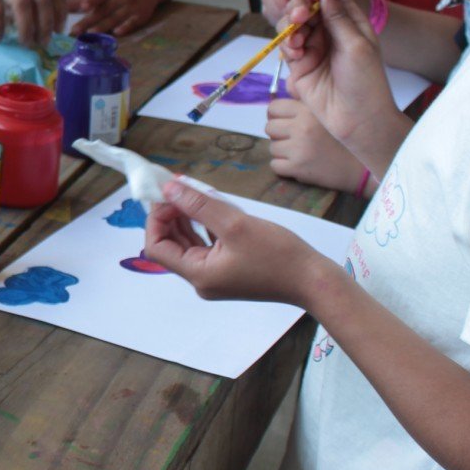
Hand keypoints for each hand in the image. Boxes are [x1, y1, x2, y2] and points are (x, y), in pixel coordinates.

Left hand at [71, 0, 161, 35]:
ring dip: (104, 26)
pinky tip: (117, 33)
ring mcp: (131, 6)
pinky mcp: (141, 16)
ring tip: (91, 33)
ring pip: (116, 17)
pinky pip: (133, 22)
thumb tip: (62, 6)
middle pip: (103, 10)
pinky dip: (126, 27)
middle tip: (74, 30)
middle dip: (88, 20)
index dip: (91, 0)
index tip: (81, 7)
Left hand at [143, 181, 333, 304]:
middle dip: (171, 214)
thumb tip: (169, 188)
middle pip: (171, 244)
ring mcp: (215, 277)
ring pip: (189, 243)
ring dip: (187, 218)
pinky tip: (214, 207)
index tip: (168, 194)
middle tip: (180, 187)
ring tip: (196, 193)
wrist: (313, 281)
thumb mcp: (236, 223)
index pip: (156, 246)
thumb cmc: (278, 255)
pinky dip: (204, 226)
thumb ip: (199, 205)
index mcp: (198, 274)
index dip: (156, 218)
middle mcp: (201, 280)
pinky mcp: (229, 271)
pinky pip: (206, 246)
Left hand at [266, 98, 369, 192]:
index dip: (277, 116)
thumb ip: (304, 106)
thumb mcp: (326, 115)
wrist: (361, 169)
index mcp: (308, 110)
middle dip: (279, 134)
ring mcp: (298, 148)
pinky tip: (298, 165)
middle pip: (269, 127)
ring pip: (272, 147)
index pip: (274, 107)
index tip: (286, 123)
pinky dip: (283, 167)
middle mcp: (302, 127)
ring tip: (300, 153)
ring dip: (282, 152)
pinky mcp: (297, 168)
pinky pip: (275, 166)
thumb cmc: (343, 141)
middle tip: (294, 140)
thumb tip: (276, 107)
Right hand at [278, 0, 399, 153]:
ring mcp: (314, 46)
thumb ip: (338, 17)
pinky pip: (287, 45)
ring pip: (292, 24)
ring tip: (298, 40)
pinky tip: (295, 52)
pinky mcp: (300, 63)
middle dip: (299, 7)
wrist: (357, 119)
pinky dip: (287, 44)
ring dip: (290, 26)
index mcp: (350, 22)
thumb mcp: (356, 45)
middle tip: (299, 15)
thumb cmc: (366, 82)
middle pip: (306, 6)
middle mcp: (330, 31)